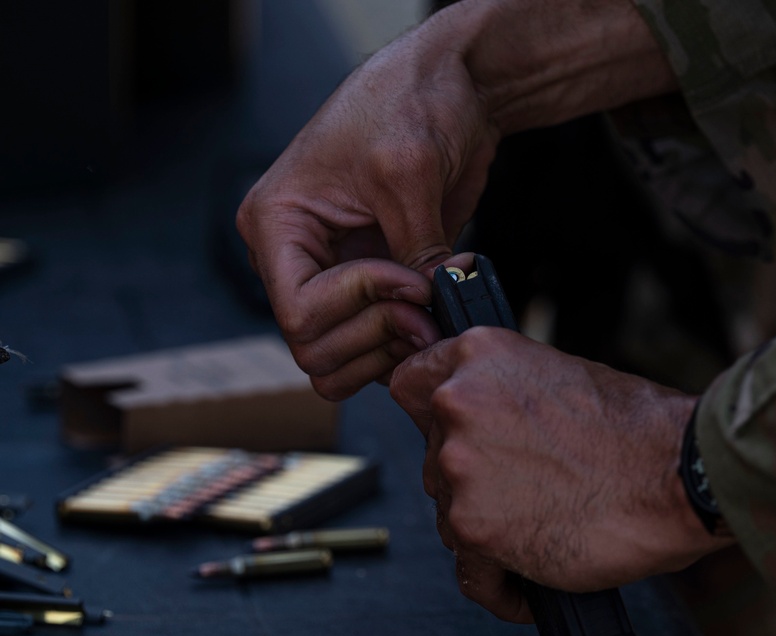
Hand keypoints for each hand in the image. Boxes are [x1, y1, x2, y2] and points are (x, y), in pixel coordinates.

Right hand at [237, 25, 499, 400]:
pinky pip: (372, 347)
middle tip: (427, 307)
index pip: (298, 312)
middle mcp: (295, 257)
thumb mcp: (408, 175)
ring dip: (389, 349)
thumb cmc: (413, 103)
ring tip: (434, 311)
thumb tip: (430, 310)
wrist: (453, 88)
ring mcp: (334, 275)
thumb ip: (414, 251)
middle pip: (313, 347)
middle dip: (375, 335)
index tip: (413, 280)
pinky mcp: (372, 286)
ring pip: (337, 360)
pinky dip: (404, 345)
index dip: (360, 306)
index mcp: (277, 223)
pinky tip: (438, 311)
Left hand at [390, 329, 732, 621]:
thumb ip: (500, 391)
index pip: (411, 385)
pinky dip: (500, 584)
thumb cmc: (636, 428)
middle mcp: (458, 404)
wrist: (678, 474)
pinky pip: (470, 572)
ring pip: (448, 513)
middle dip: (471, 479)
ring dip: (486, 528)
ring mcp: (461, 467)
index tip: (451, 435)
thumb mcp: (557, 374)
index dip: (433, 417)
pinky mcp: (475, 528)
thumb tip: (472, 415)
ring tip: (544, 528)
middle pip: (433, 457)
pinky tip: (531, 579)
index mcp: (477, 356)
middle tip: (528, 489)